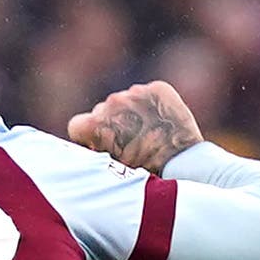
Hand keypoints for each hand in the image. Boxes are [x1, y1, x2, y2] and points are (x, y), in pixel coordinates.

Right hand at [67, 81, 205, 174]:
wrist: (182, 162)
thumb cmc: (142, 171)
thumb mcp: (109, 165)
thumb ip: (94, 148)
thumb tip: (89, 144)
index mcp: (93, 122)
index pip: (77, 124)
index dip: (87, 137)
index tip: (99, 146)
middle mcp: (111, 102)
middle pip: (102, 111)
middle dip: (111, 124)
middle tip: (128, 142)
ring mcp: (135, 92)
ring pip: (125, 101)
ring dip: (131, 112)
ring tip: (147, 132)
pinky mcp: (158, 88)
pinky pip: (147, 93)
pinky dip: (151, 104)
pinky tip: (160, 121)